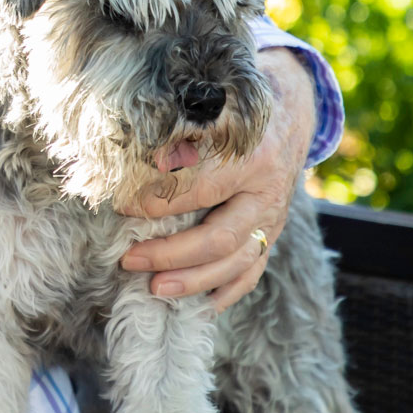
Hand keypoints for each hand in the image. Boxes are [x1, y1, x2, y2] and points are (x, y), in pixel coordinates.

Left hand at [117, 48, 315, 311]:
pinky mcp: (275, 231)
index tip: (120, 204)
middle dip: (171, 254)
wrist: (292, 109)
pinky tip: (201, 306)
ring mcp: (274, 217)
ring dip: (194, 280)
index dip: (158, 201)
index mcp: (250, 156)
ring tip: (155, 289)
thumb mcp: (213, 108)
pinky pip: (254, 270)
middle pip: (220, 237)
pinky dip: (228, 290)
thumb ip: (181, 133)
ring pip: (237, 261)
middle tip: (129, 259)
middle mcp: (266, 191)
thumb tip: (131, 156)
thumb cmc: (238, 107)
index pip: (200, 188)